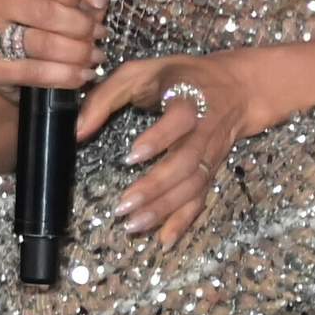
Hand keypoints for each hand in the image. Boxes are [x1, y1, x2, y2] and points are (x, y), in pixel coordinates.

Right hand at [0, 0, 115, 94]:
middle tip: (98, 33)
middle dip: (80, 25)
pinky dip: (64, 75)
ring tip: (94, 54)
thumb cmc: (48, 6)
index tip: (88, 2)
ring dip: (77, 52)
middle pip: (41, 11)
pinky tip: (81, 74)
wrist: (13, 49)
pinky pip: (33, 72)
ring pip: (40, 44)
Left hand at [81, 48, 287, 249]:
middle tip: (123, 205)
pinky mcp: (210, 172)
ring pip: (191, 186)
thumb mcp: (140, 73)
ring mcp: (209, 155)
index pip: (179, 120)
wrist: (237, 88)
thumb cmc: (180, 77)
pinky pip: (200, 200)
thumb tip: (77, 129)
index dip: (159, 137)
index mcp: (188, 100)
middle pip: (185, 163)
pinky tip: (164, 241)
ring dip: (164, 209)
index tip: (132, 155)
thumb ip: (106, 97)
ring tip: (132, 225)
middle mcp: (203, 131)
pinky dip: (184, 223)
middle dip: (155, 186)